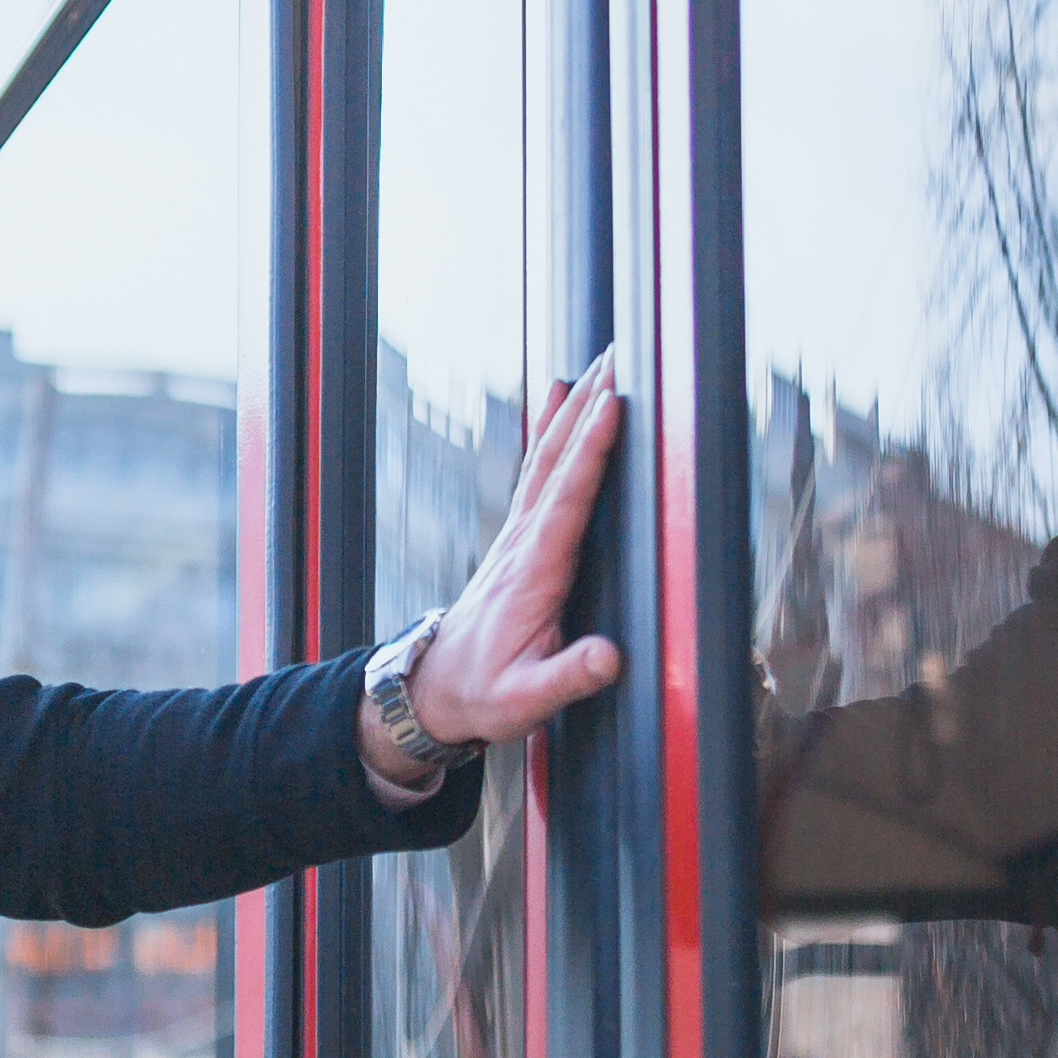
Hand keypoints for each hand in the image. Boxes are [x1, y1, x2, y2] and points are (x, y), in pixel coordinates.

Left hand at [391, 355, 630, 776]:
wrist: (437, 690)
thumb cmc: (485, 693)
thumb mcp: (524, 700)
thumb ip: (567, 677)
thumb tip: (609, 658)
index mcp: (533, 575)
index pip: (566, 501)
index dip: (591, 453)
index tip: (613, 407)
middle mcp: (524, 543)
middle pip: (557, 460)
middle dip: (588, 406)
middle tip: (620, 356)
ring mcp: (519, 534)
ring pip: (548, 455)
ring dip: (576, 405)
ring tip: (603, 360)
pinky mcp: (520, 536)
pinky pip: (540, 469)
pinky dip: (554, 426)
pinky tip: (563, 395)